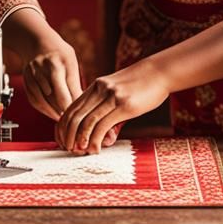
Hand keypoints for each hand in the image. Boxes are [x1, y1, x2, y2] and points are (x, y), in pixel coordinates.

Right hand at [21, 36, 83, 121]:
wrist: (37, 42)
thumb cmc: (59, 53)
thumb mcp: (71, 63)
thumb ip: (74, 82)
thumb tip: (82, 104)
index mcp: (57, 64)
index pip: (64, 91)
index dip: (71, 106)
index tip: (79, 114)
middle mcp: (42, 69)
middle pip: (52, 98)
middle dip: (62, 111)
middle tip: (72, 120)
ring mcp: (32, 75)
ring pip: (41, 100)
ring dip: (52, 112)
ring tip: (62, 119)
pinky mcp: (26, 80)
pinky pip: (33, 99)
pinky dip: (42, 109)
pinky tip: (51, 113)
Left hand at [56, 57, 170, 153]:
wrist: (159, 72)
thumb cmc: (141, 86)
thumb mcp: (118, 92)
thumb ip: (108, 110)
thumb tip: (103, 136)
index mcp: (96, 86)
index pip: (71, 107)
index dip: (63, 126)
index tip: (63, 139)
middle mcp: (100, 89)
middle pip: (75, 115)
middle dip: (68, 135)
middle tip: (67, 148)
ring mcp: (111, 96)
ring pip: (87, 121)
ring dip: (80, 140)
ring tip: (80, 151)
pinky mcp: (124, 105)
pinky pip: (103, 124)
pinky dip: (95, 139)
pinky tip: (96, 148)